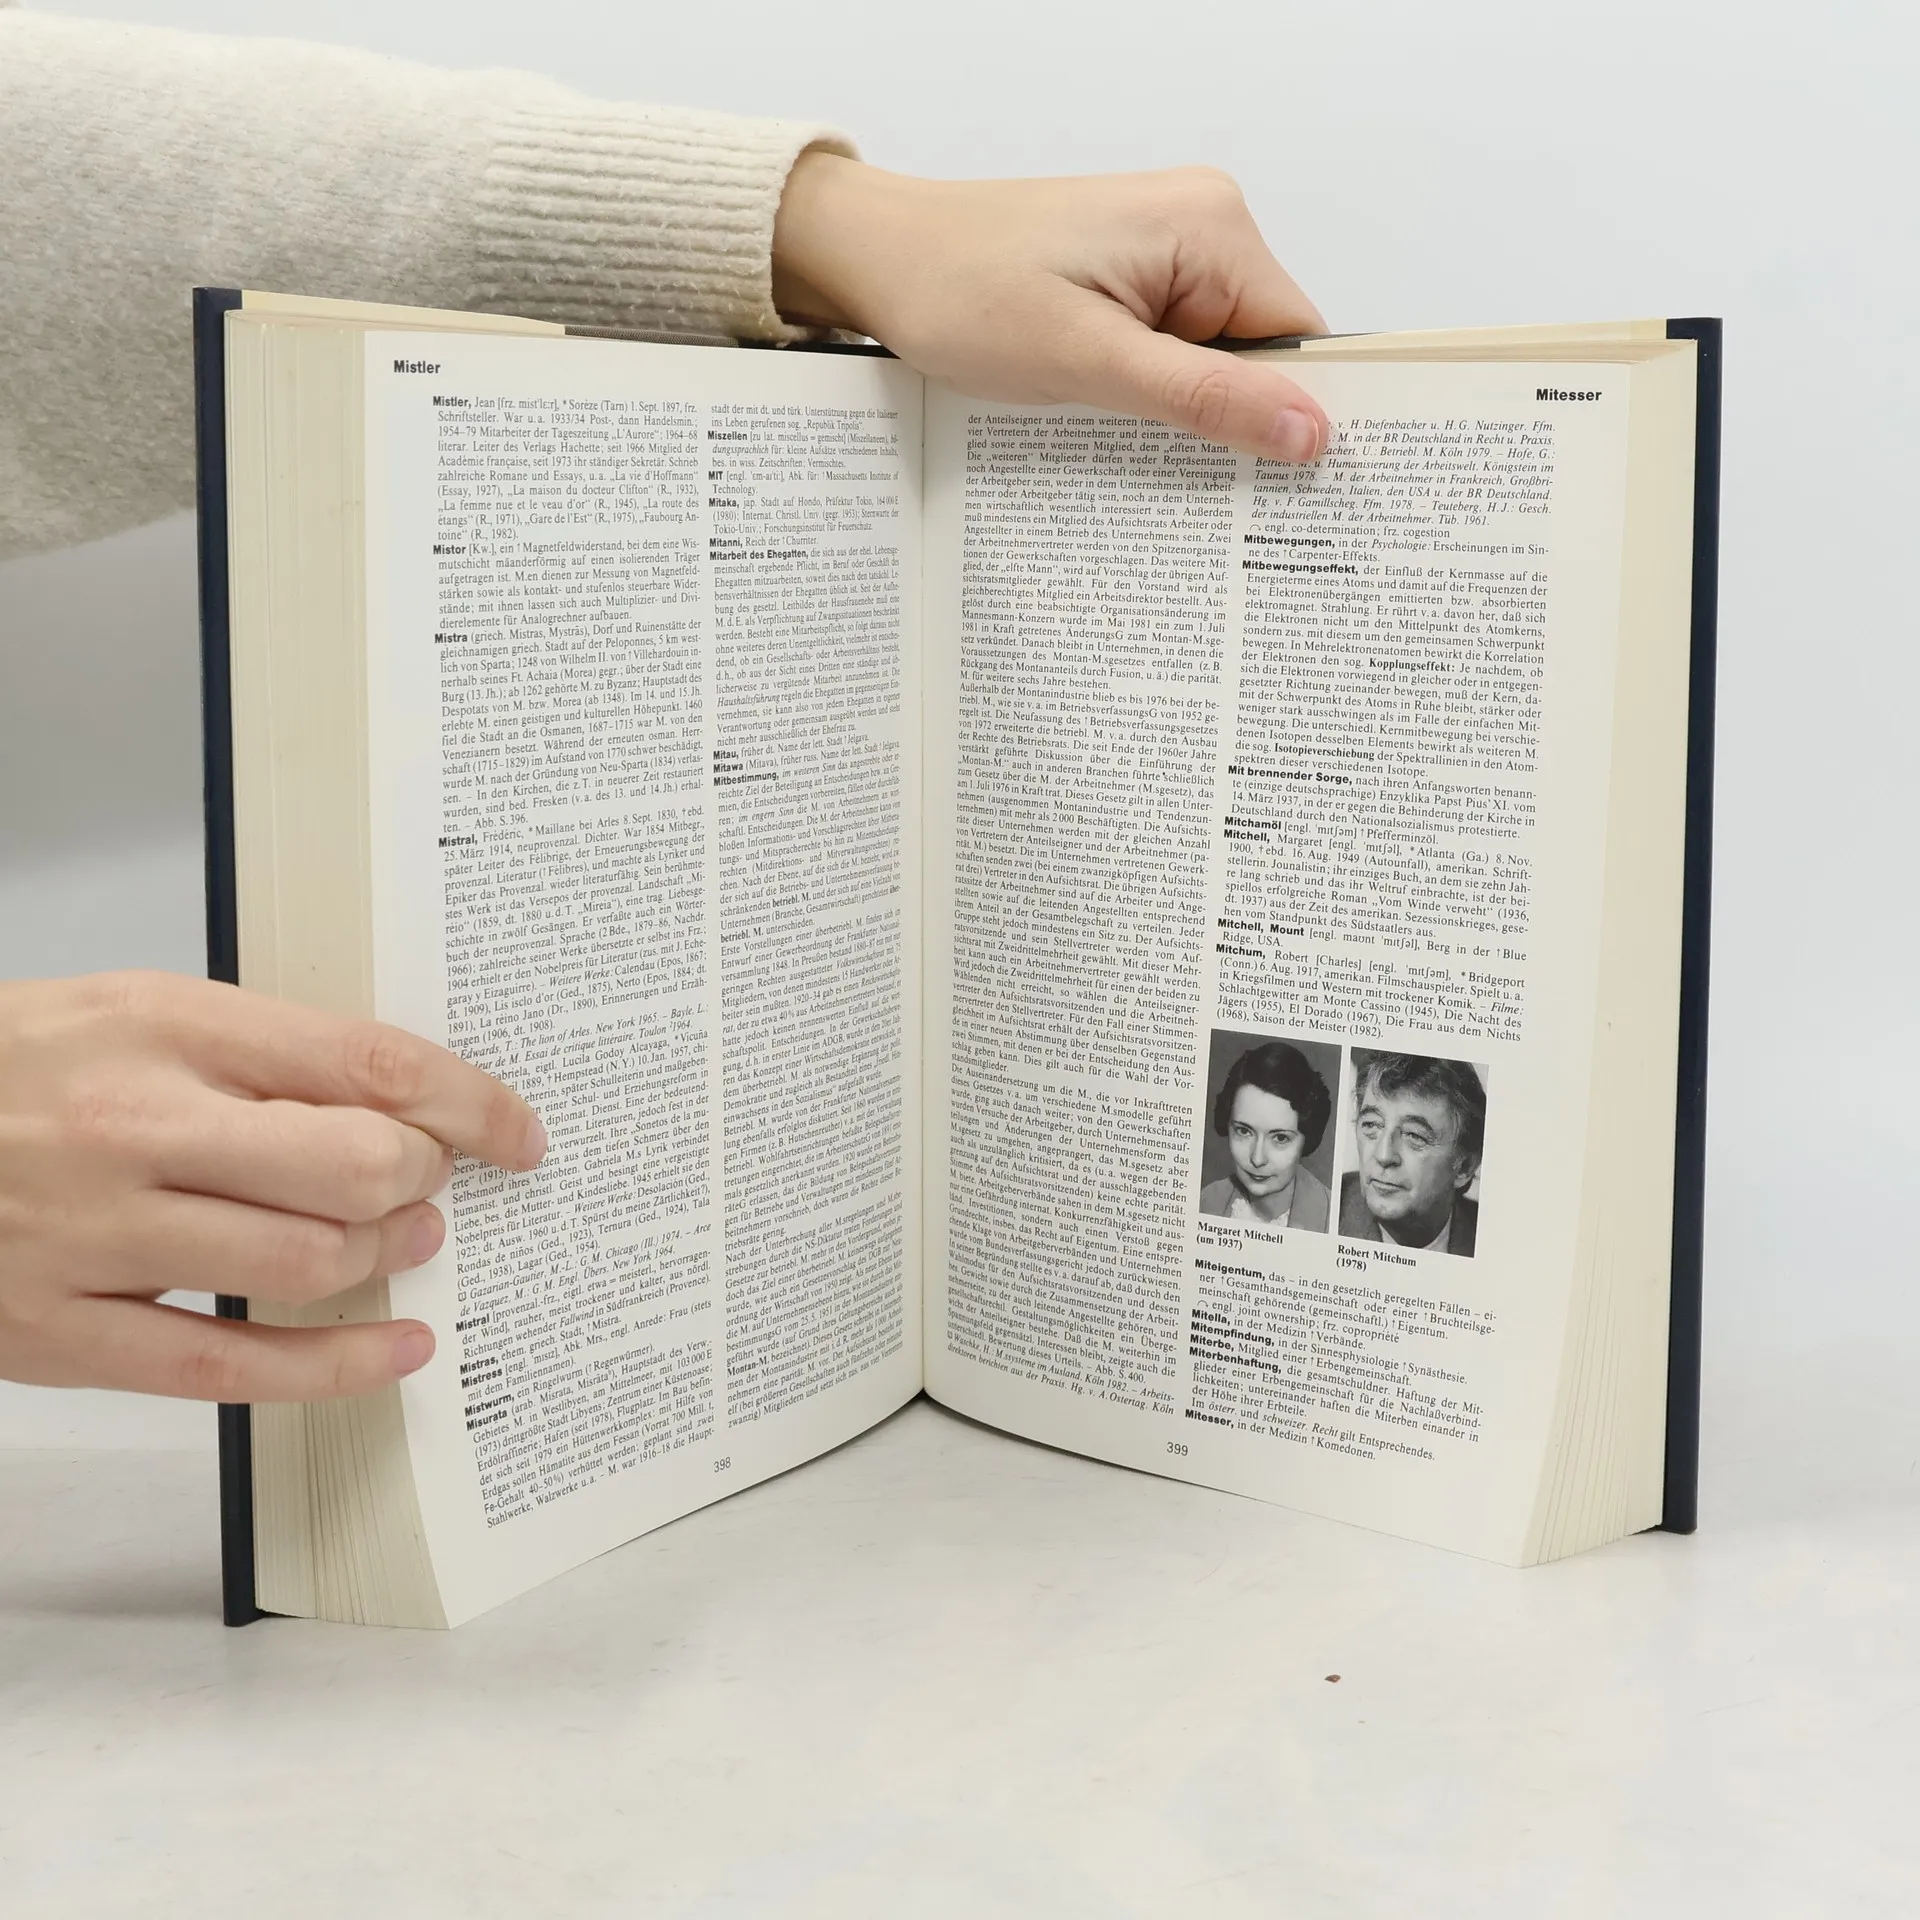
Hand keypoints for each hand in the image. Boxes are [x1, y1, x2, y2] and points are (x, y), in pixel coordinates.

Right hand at [0, 973, 545, 1401]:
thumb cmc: (18, 1068)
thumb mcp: (138, 1012)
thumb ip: (264, 1054)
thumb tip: (404, 1104)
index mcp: (163, 1025)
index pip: (366, 1061)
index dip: (470, 1102)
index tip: (515, 1129)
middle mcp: (134, 1126)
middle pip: (355, 1164)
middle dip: (423, 1178)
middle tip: (433, 1183)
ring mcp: (94, 1235)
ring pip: (307, 1260)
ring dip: (385, 1253)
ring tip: (401, 1239)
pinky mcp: (61, 1330)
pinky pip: (232, 1365)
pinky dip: (336, 1365)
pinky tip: (396, 1350)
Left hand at [772, 154, 1329, 462]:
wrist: (881, 262)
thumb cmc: (963, 293)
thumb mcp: (1090, 362)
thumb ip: (1204, 396)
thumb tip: (1307, 431)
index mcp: (1211, 226)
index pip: (1300, 339)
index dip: (1295, 415)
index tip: (1284, 491)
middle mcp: (1203, 223)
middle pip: (1262, 351)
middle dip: (1233, 419)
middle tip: (1203, 493)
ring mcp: (1166, 249)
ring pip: (1216, 358)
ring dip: (1186, 411)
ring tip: (1136, 446)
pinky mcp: (1131, 276)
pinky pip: (1173, 348)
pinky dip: (1154, 393)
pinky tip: (1118, 422)